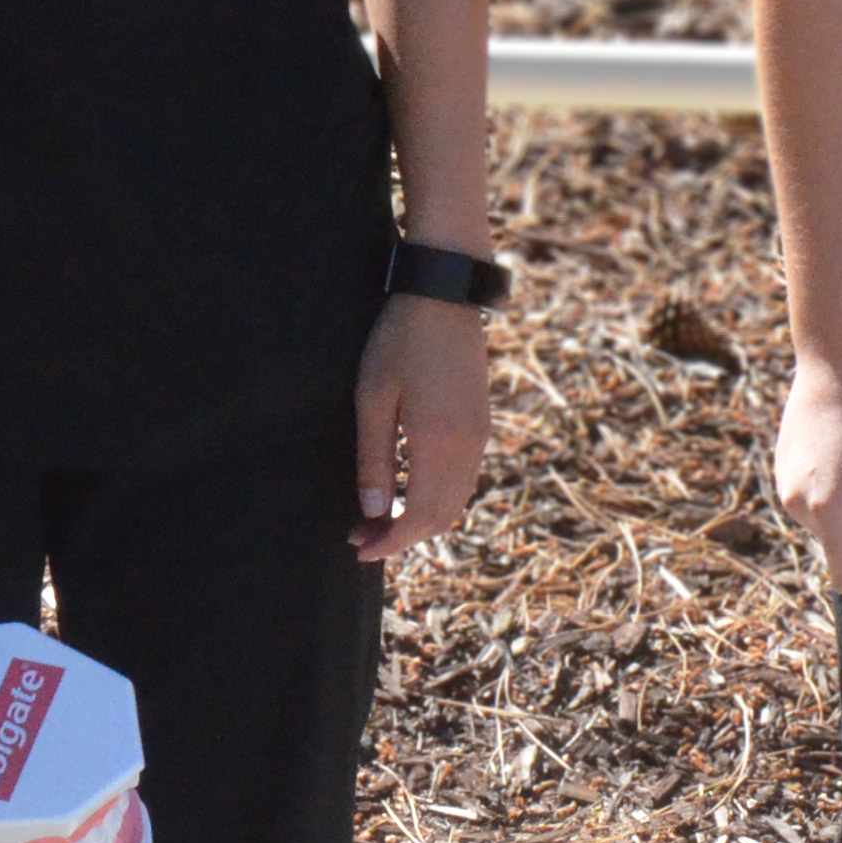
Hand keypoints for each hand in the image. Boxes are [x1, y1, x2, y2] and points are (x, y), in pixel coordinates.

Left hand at [353, 292, 490, 560]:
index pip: (420, 517)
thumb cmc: (400, 339)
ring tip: (379, 517)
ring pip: (456, 500)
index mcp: (440, 442)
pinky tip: (407, 488)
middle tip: (362, 536)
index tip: (360, 549)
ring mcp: (480, 433)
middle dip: (403, 536)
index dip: (391, 542)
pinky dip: (437, 497)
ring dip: (421, 518)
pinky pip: (464, 478)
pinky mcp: (481, 421)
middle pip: (442, 517)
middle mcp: (469, 445)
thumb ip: (375, 460)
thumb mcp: (374, 397)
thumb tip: (374, 513)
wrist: (445, 292)